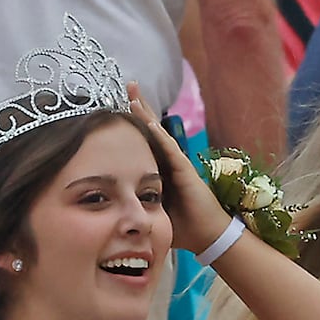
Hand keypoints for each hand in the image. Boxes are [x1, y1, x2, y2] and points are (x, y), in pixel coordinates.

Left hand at [126, 81, 230, 254]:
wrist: (206, 235)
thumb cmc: (182, 226)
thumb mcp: (153, 212)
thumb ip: (138, 203)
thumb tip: (113, 205)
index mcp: (160, 170)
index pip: (144, 141)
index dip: (133, 123)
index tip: (116, 106)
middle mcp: (169, 161)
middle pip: (151, 129)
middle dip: (139, 106)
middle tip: (127, 84)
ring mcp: (177, 163)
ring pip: (157, 132)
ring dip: (145, 112)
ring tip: (132, 93)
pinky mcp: (184, 169)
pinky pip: (169, 148)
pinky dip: (157, 134)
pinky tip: (145, 121)